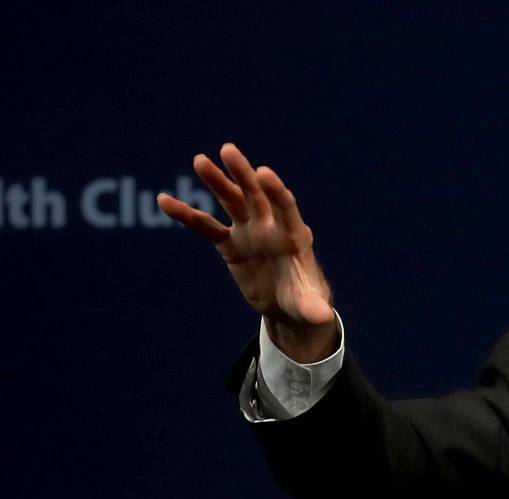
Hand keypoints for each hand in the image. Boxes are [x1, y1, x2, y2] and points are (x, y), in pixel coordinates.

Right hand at [156, 143, 337, 362]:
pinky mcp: (230, 243)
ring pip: (231, 201)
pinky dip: (187, 214)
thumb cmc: (305, 300)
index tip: (264, 173)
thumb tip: (323, 317)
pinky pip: (205, 226)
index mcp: (294, 236)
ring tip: (200, 161)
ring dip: (216, 181)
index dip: (276, 192)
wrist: (289, 305)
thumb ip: (314, 307)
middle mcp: (271, 226)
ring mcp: (249, 231)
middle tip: (229, 150)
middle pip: (256, 195)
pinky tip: (165, 200)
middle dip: (244, 174)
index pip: (286, 208)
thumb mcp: (310, 306)